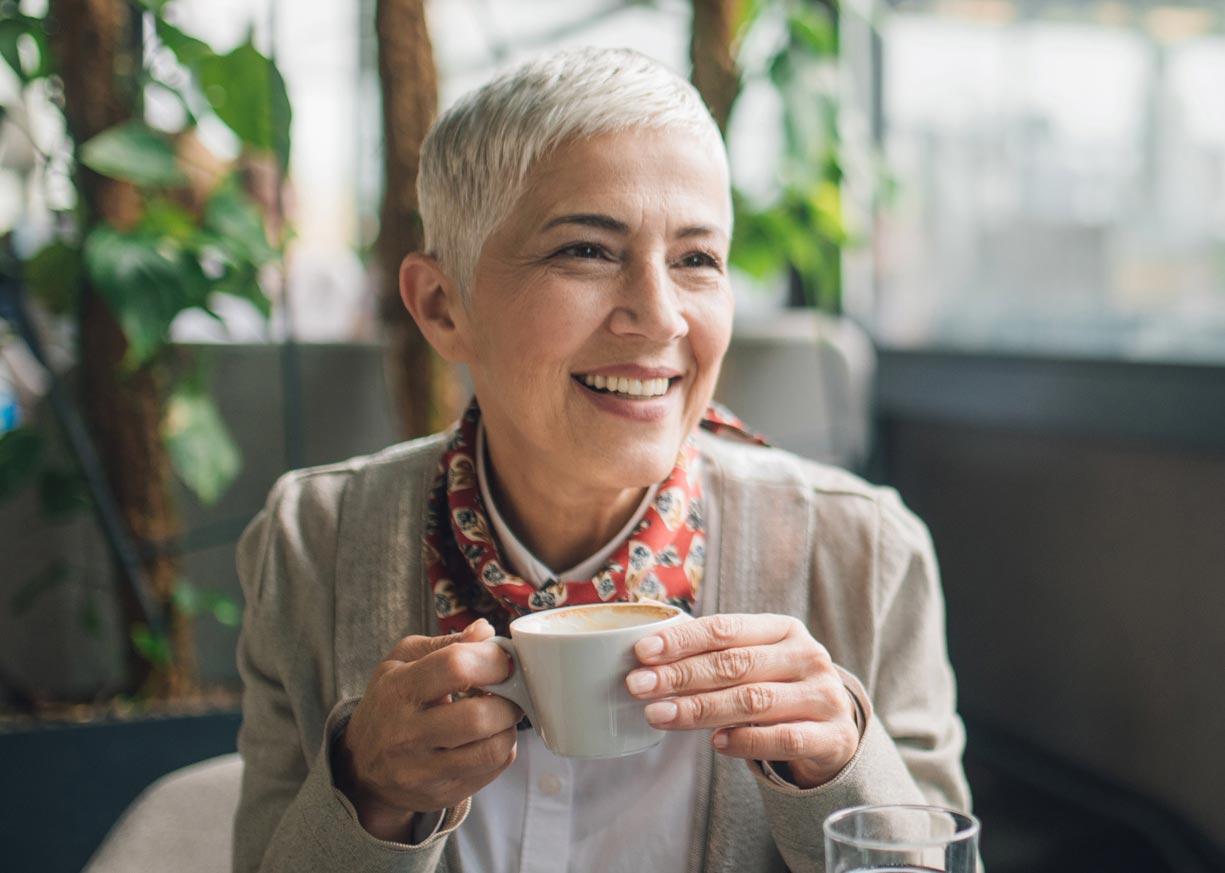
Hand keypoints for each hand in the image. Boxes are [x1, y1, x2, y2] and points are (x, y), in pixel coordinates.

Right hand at [334, 619, 521, 840]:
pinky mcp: (440, 795)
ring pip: (490, 750)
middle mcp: (406, 734)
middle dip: (508, 700)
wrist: (360, 766)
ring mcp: (422, 771)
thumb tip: (486, 631)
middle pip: (477, 717)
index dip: (492, 659)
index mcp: (398, 690)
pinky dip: (503, 750)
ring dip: (509, 727)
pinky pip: (491, 772)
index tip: (504, 660)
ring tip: (501, 715)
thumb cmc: (389, 702)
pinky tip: (491, 737)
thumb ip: (446, 643)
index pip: (455, 667)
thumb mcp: (402, 662)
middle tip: (510, 691)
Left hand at [626, 613, 858, 788]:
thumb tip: (648, 660)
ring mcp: (823, 696)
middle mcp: (807, 656)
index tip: (642, 652)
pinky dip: (746, 741)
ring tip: (658, 715)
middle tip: (638, 686)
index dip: (682, 640)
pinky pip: (783, 738)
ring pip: (753, 700)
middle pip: (734, 664)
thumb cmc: (779, 689)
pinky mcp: (831, 736)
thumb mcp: (758, 662)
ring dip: (699, 709)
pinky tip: (716, 743)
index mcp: (784, 629)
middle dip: (680, 675)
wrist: (836, 732)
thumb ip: (717, 657)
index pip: (726, 628)